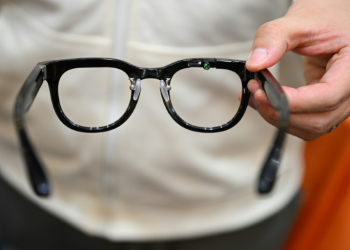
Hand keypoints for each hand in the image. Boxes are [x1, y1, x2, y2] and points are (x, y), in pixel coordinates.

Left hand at [243, 0, 349, 140]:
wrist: (332, 19)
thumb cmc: (324, 17)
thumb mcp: (300, 21)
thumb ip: (274, 38)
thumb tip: (254, 64)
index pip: (327, 96)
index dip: (293, 101)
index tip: (262, 93)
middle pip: (318, 119)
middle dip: (280, 111)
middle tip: (254, 92)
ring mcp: (341, 101)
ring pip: (312, 127)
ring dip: (279, 118)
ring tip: (256, 97)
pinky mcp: (326, 105)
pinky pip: (307, 122)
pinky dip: (283, 117)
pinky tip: (264, 102)